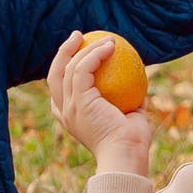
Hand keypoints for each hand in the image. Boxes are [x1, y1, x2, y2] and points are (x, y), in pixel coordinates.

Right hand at [47, 31, 152, 176]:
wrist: (126, 156)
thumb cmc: (131, 141)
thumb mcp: (129, 115)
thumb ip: (129, 99)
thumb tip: (138, 81)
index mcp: (70, 117)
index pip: (60, 89)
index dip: (65, 67)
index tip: (82, 52)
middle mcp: (64, 112)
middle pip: (54, 75)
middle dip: (62, 52)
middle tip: (78, 36)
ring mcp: (68, 107)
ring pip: (68, 68)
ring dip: (85, 48)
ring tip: (105, 38)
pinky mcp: (78, 102)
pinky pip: (82, 70)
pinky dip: (94, 54)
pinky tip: (111, 46)